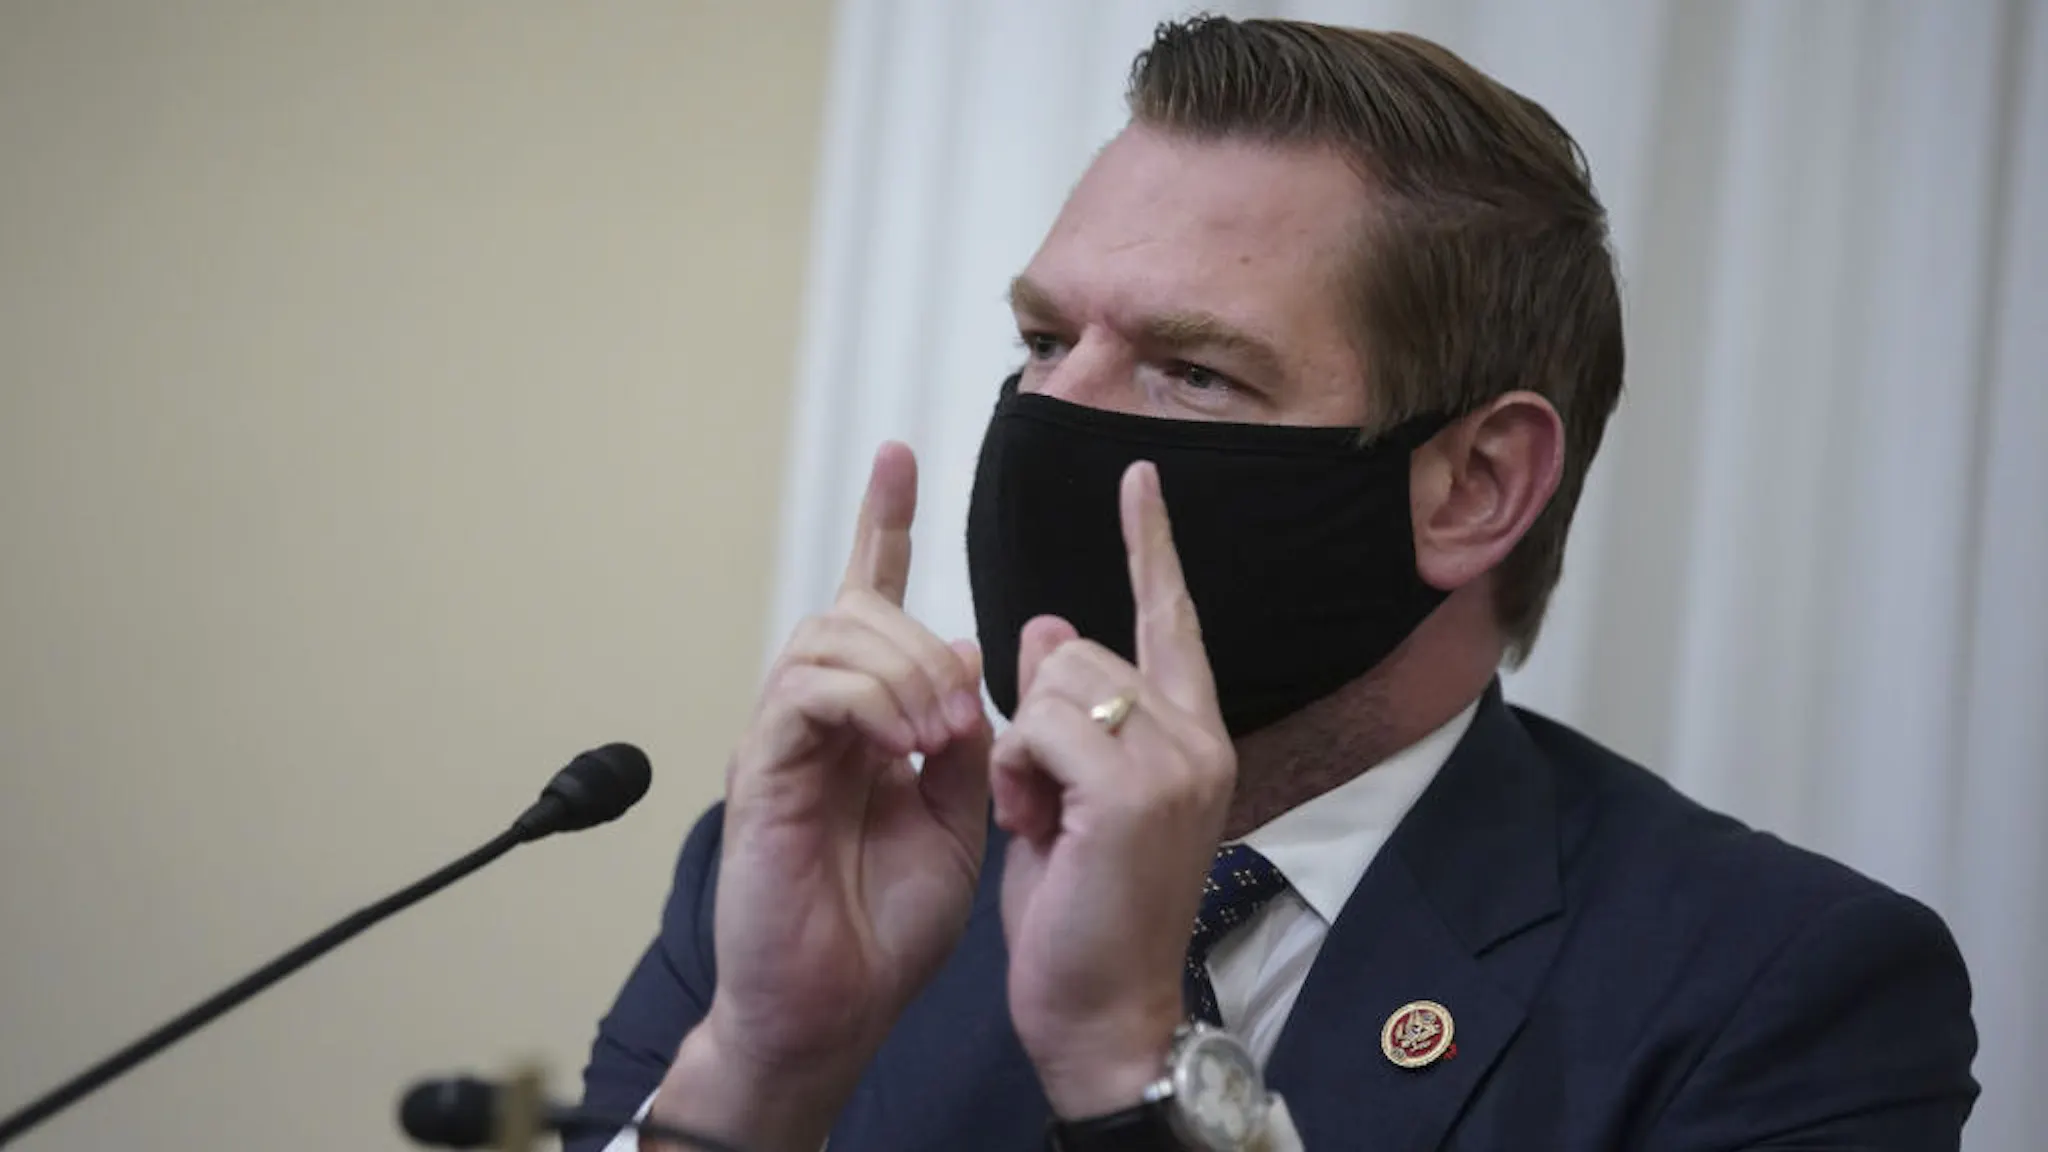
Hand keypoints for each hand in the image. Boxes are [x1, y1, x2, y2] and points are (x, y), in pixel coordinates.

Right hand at [653, 443, 993, 1151]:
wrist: (835, 1004)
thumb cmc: (887, 920)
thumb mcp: (958, 815)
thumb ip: (963, 734)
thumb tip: (962, 650)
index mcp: (866, 716)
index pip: (870, 599)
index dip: (883, 524)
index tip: (900, 453)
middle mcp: (817, 714)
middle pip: (856, 608)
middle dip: (920, 638)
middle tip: (965, 714)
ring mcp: (782, 737)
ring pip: (829, 635)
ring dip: (901, 669)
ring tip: (936, 735)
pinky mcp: (761, 768)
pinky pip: (806, 688)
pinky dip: (865, 701)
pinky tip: (900, 744)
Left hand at [992, 460, 1236, 1118]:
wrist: (1101, 1008)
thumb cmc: (1084, 909)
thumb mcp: (1069, 792)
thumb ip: (1068, 710)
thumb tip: (1040, 623)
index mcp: (1193, 734)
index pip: (1169, 618)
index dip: (1150, 545)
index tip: (1138, 477)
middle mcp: (1199, 737)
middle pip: (1077, 649)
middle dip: (1036, 715)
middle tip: (1048, 802)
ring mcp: (1175, 762)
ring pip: (1053, 681)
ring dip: (1022, 749)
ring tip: (1047, 821)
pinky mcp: (1134, 791)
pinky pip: (1040, 725)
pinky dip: (1018, 773)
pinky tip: (1039, 827)